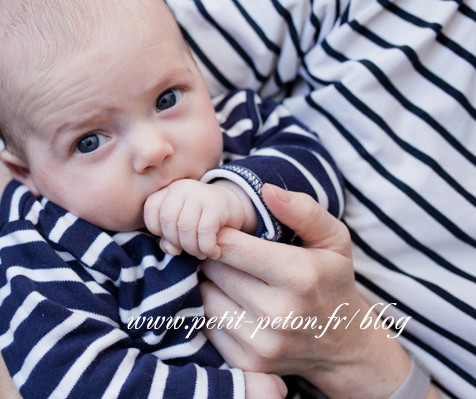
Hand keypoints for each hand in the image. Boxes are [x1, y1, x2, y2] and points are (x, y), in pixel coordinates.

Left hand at [144, 179, 256, 258]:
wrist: (233, 206)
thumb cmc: (201, 220)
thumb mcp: (181, 226)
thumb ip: (169, 239)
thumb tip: (171, 250)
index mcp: (168, 191)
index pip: (150, 210)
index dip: (157, 230)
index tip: (172, 238)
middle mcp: (181, 188)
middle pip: (167, 221)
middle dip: (177, 243)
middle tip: (189, 250)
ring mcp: (199, 193)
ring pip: (185, 228)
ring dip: (192, 248)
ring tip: (201, 253)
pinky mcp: (216, 203)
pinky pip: (204, 231)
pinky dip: (207, 248)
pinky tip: (214, 252)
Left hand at [199, 184, 415, 397]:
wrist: (346, 347)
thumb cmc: (333, 282)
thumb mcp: (333, 240)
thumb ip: (303, 210)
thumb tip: (266, 190)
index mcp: (298, 276)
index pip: (229, 245)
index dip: (218, 233)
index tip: (222, 230)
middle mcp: (279, 313)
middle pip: (214, 270)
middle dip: (215, 257)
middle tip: (230, 255)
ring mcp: (263, 342)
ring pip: (205, 296)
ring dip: (211, 283)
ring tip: (232, 278)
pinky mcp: (247, 362)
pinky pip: (207, 324)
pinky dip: (214, 310)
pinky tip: (233, 303)